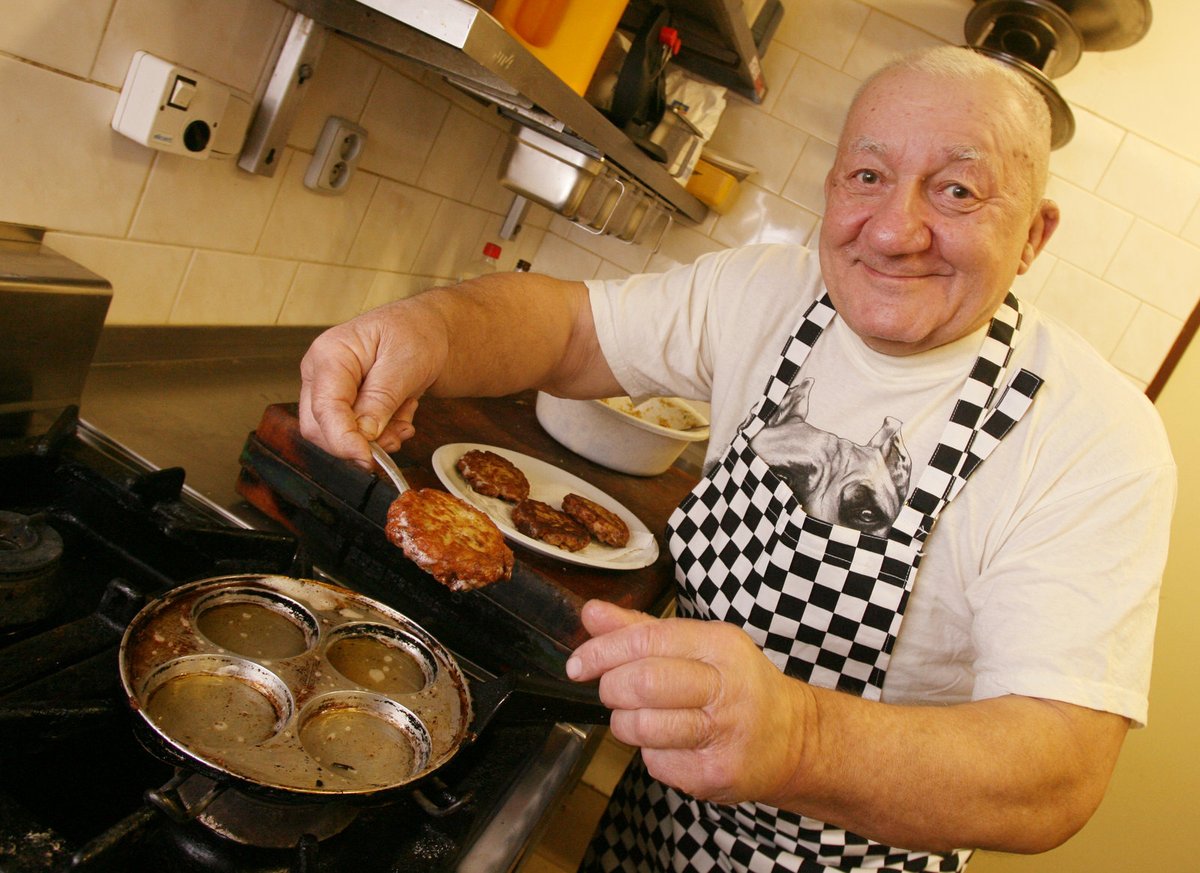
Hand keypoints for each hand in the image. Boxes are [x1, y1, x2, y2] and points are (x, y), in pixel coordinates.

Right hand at [299, 303, 437, 466]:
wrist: (430, 331)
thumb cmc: (416, 333)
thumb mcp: (405, 362)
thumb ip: (381, 397)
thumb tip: (364, 433)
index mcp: (330, 355)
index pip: (324, 408)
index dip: (342, 439)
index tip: (366, 458)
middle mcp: (322, 374)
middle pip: (320, 428)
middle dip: (358, 443)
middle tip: (395, 439)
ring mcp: (332, 391)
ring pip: (338, 435)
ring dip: (376, 439)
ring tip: (404, 419)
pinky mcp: (347, 405)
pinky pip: (356, 434)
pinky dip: (383, 434)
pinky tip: (401, 414)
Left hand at [566, 600, 810, 804]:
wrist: (794, 739)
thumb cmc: (737, 685)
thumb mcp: (699, 645)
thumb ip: (641, 629)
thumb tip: (591, 613)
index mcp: (720, 645)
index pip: (646, 641)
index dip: (602, 652)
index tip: (579, 663)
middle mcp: (726, 687)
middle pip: (642, 683)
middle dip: (612, 688)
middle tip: (613, 691)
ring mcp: (723, 733)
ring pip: (642, 727)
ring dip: (625, 724)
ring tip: (641, 718)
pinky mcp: (715, 774)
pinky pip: (655, 762)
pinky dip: (650, 753)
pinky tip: (672, 743)